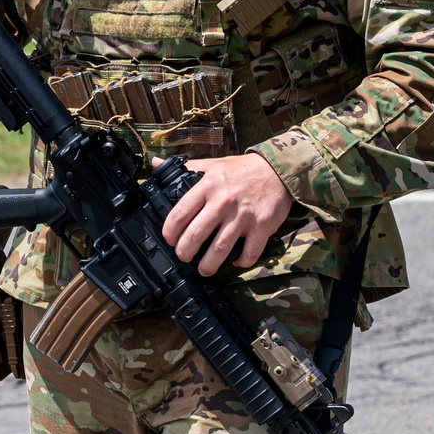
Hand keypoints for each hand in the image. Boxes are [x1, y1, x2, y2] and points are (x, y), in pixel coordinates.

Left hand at [157, 153, 292, 277]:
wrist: (278, 169)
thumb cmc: (242, 170)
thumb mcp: (212, 164)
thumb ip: (185, 168)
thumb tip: (155, 164)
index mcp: (208, 186)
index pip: (180, 213)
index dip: (169, 232)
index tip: (169, 239)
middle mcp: (223, 201)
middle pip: (196, 235)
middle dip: (184, 252)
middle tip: (183, 256)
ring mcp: (243, 215)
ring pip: (220, 248)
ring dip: (209, 264)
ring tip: (204, 269)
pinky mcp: (261, 226)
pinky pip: (249, 252)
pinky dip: (241, 261)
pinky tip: (236, 261)